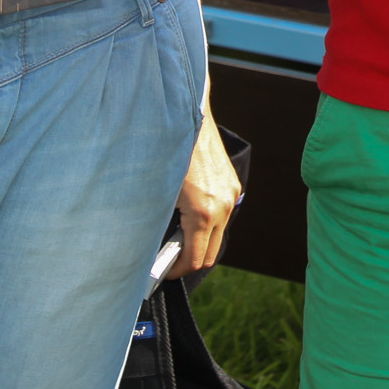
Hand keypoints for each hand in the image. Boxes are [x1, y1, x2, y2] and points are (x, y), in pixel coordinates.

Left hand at [165, 122, 244, 277]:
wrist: (190, 116)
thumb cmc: (165, 153)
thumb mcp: (158, 193)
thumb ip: (160, 224)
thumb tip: (155, 246)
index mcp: (203, 213)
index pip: (196, 259)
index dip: (178, 270)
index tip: (164, 271)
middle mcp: (223, 206)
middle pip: (212, 254)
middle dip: (190, 261)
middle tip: (170, 259)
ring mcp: (231, 195)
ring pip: (219, 234)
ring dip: (200, 241)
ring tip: (177, 235)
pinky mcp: (233, 184)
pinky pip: (223, 215)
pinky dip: (208, 223)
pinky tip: (189, 214)